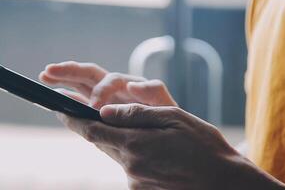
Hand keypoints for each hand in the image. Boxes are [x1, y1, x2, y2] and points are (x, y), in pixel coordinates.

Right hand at [39, 61, 176, 108]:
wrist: (168, 131)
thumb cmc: (167, 118)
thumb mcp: (166, 105)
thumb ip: (154, 93)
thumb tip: (133, 85)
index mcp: (129, 84)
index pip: (110, 80)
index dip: (100, 90)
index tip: (94, 107)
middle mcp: (115, 87)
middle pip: (91, 73)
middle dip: (71, 71)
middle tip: (50, 71)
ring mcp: (106, 97)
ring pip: (82, 83)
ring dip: (64, 78)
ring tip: (45, 75)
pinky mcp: (101, 108)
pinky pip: (81, 99)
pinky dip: (68, 96)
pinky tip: (55, 95)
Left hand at [56, 101, 284, 189]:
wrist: (222, 182)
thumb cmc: (203, 146)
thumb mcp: (174, 119)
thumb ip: (136, 114)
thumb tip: (105, 111)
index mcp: (135, 144)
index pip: (92, 130)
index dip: (72, 118)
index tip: (58, 106)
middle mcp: (130, 166)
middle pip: (102, 142)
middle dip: (94, 126)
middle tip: (95, 112)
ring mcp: (136, 181)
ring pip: (118, 154)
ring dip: (122, 141)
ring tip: (147, 136)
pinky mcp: (143, 189)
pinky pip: (131, 166)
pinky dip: (136, 155)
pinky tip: (158, 153)